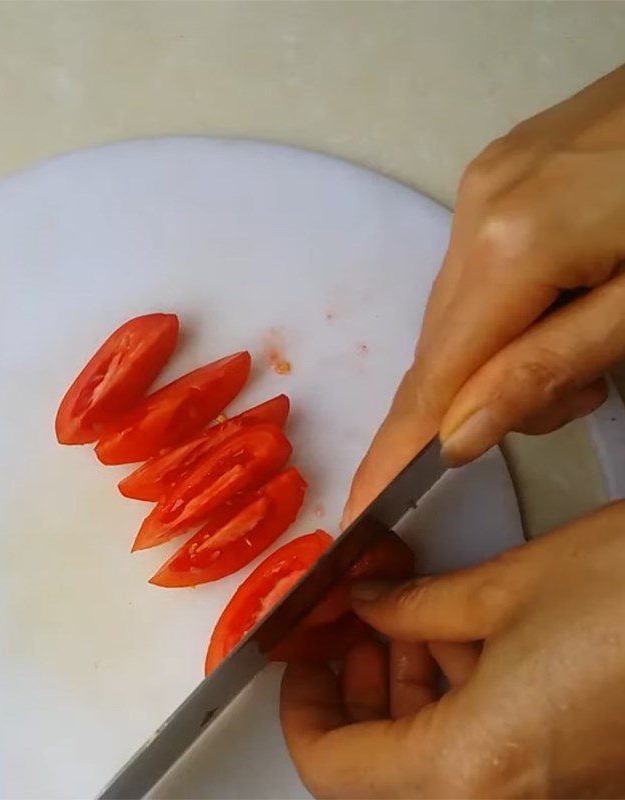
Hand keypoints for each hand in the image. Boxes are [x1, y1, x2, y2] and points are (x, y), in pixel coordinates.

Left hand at [281, 502, 624, 797]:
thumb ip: (416, 606)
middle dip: (359, 692)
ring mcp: (554, 792)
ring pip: (438, 759)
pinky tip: (461, 636)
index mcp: (476, 766)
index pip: (335, 769)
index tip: (301, 660)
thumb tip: (369, 605)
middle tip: (354, 627)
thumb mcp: (504, 587)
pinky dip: (461, 698)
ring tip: (408, 619)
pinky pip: (492, 750)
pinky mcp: (581, 772)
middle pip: (386, 768)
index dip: (303, 710)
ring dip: (409, 690)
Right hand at [343, 63, 624, 525]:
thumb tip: (458, 436)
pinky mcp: (499, 172)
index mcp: (513, 243)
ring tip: (590, 332)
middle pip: (443, 345)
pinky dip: (509, 306)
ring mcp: (485, 183)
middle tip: (580, 394)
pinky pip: (476, 267)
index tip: (357, 509)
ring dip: (505, 348)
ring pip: (460, 309)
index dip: (396, 451)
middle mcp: (477, 209)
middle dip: (488, 394)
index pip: (435, 377)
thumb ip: (549, 369)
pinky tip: (567, 291)